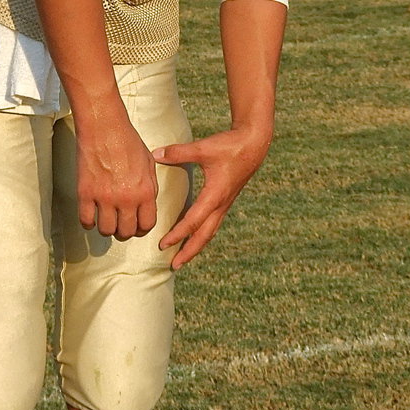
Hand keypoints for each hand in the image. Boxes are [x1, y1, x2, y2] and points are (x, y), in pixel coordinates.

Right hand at [76, 114, 158, 239]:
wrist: (104, 127)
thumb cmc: (127, 140)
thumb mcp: (149, 163)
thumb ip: (150, 186)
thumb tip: (147, 204)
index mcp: (144, 191)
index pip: (146, 225)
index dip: (142, 229)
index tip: (137, 227)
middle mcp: (126, 198)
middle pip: (126, 231)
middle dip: (124, 231)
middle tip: (120, 225)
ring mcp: (104, 197)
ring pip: (106, 230)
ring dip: (106, 228)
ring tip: (105, 220)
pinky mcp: (85, 193)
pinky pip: (86, 220)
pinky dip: (88, 222)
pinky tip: (90, 215)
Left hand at [154, 128, 270, 269]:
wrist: (255, 143)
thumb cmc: (230, 145)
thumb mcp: (203, 148)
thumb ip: (178, 152)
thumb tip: (155, 155)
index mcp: (215, 195)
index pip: (193, 221)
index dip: (177, 234)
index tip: (163, 245)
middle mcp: (221, 203)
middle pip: (204, 235)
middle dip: (189, 252)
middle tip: (173, 266)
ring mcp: (225, 203)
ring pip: (210, 231)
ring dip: (196, 246)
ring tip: (183, 258)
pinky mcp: (226, 199)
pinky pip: (213, 223)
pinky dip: (202, 233)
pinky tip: (194, 235)